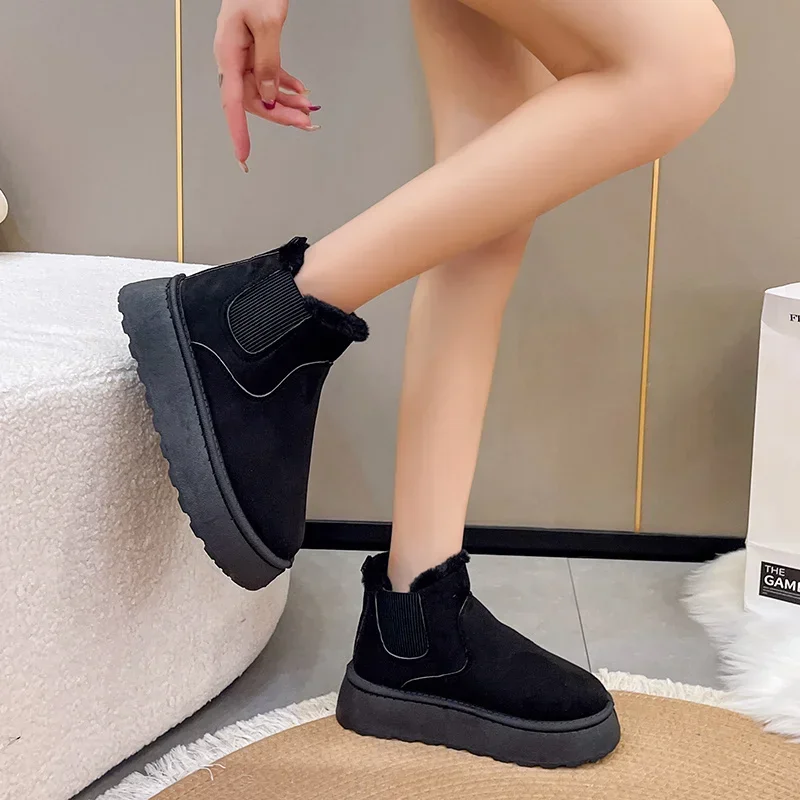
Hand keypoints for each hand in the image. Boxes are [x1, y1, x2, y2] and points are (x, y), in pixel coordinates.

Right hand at [214, 0, 318, 168]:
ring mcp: (241, 55)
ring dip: (286, 102)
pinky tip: (301, 90)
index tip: (243, 155)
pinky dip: (285, 84)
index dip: (238, 132)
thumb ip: (269, 62)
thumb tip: (268, 96)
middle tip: (306, 123)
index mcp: (228, 53)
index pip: (232, 102)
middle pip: (252, 100)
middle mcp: (231, 58)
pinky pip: (267, 75)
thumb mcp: (268, 23)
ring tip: (309, 110)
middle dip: (280, 114)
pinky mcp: (252, 50)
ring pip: (262, 91)